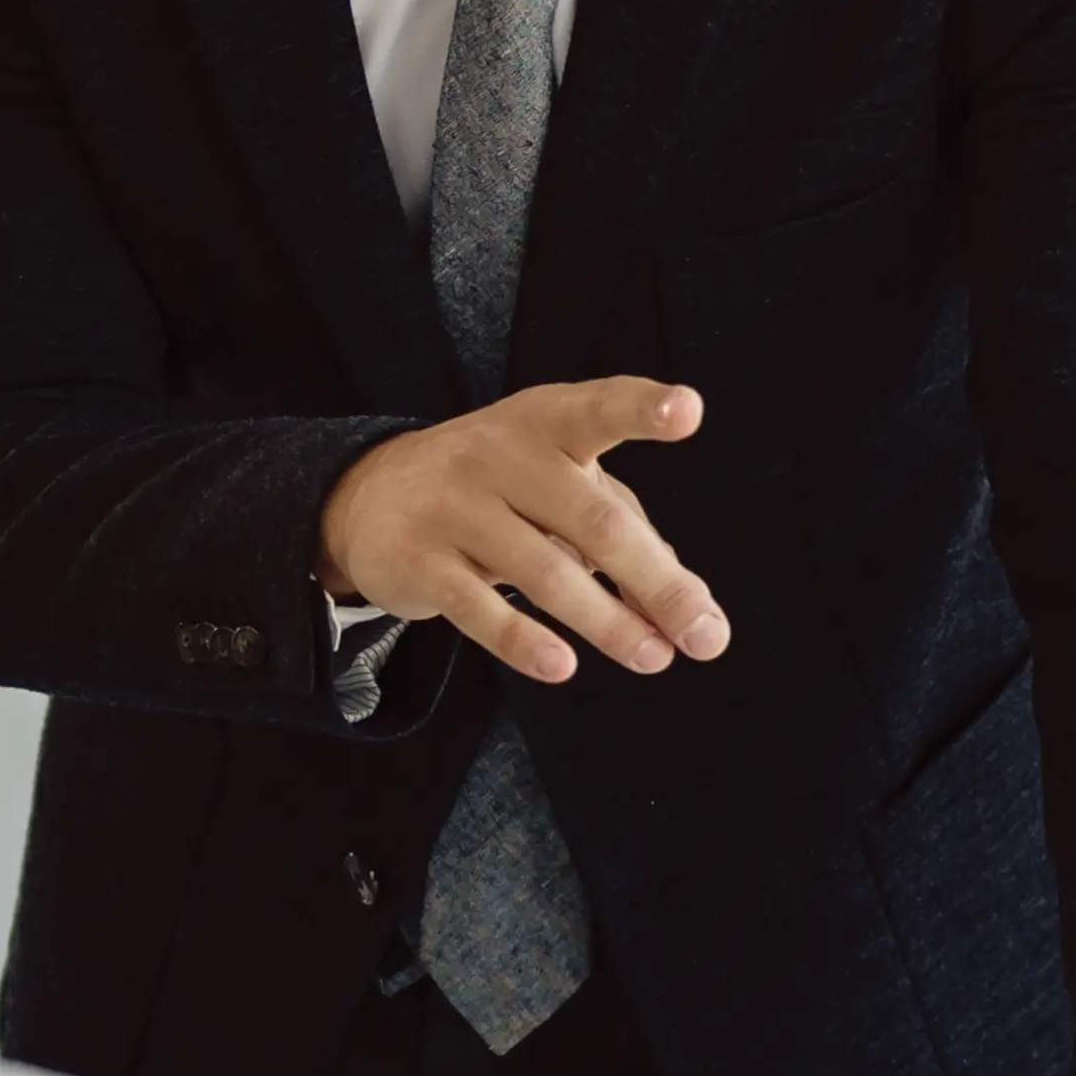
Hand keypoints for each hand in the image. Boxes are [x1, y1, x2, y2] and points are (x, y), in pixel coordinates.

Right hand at [314, 379, 729, 683]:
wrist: (370, 497)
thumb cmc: (498, 489)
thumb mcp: (561, 486)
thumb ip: (631, 534)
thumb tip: (693, 607)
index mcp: (548, 423)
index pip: (599, 409)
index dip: (642, 409)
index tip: (688, 411)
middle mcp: (500, 454)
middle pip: (591, 520)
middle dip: (656, 582)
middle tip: (705, 636)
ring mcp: (454, 505)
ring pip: (543, 572)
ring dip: (606, 622)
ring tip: (651, 656)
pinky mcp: (418, 560)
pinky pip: (477, 607)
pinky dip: (522, 641)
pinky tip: (562, 666)